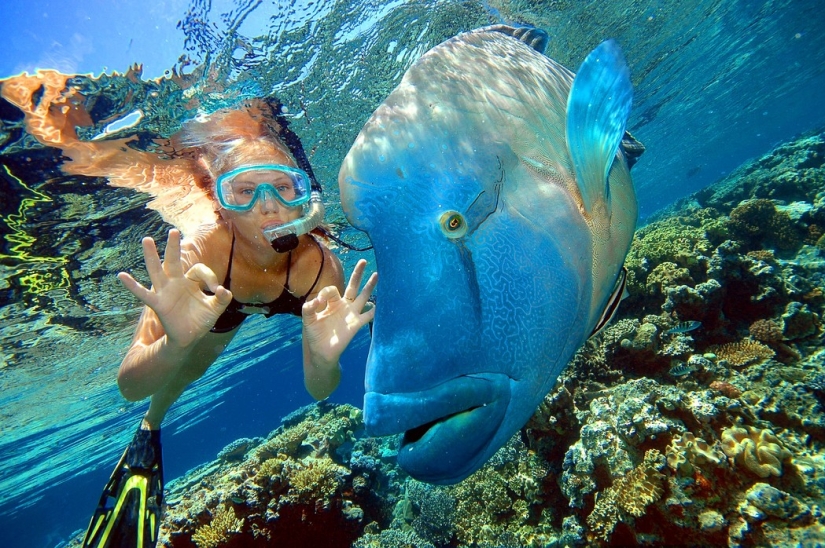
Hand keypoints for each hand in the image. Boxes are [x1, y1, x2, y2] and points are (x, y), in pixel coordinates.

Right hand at [117, 229, 232, 347]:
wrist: (189, 337)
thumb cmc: (200, 320)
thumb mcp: (215, 308)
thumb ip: (222, 298)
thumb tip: (223, 290)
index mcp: (190, 281)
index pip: (199, 270)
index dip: (209, 277)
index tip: (216, 290)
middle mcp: (176, 282)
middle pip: (173, 261)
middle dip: (173, 246)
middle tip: (173, 231)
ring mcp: (165, 292)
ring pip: (156, 270)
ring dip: (152, 256)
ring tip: (147, 240)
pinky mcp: (158, 303)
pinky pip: (143, 293)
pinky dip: (132, 286)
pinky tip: (122, 276)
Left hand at [302, 259, 376, 365]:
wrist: (322, 352)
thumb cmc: (315, 334)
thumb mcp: (307, 319)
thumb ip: (308, 307)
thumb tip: (317, 299)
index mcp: (331, 302)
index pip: (332, 289)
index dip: (325, 292)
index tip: (318, 302)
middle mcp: (343, 305)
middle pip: (353, 286)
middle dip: (358, 274)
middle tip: (363, 261)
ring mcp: (351, 314)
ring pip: (363, 296)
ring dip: (370, 286)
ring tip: (377, 275)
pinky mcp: (356, 324)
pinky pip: (368, 316)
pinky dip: (375, 311)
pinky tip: (383, 304)